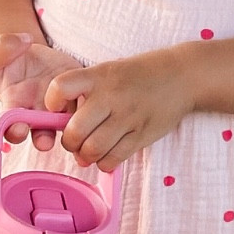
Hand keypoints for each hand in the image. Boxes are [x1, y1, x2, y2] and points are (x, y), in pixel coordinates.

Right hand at [0, 30, 82, 147]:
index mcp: (12, 106)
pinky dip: (90, 110)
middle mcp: (35, 112)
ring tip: (71, 130)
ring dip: (69, 131)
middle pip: (39, 133)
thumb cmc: (5, 60)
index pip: (9, 126)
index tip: (17, 128)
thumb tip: (23, 41)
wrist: (25, 53)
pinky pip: (85, 106)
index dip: (13, 130)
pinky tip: (92, 107)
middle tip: (45, 142)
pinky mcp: (75, 95)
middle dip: (42, 139)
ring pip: (65, 124)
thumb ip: (0, 48)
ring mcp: (57, 106)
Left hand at [48, 49, 196, 169]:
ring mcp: (128, 117)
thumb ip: (85, 91)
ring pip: (93, 149)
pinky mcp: (142, 135)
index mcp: (99, 76)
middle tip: (73, 141)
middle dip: (69, 142)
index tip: (56, 110)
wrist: (182, 77)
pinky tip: (106, 156)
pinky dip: (104, 163)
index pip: (60, 87)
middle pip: (75, 130)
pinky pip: (114, 158)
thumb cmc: (139, 75)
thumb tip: (62, 122)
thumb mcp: (109, 70)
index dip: (51, 103)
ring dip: (85, 156)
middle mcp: (112, 96)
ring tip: (88, 152)